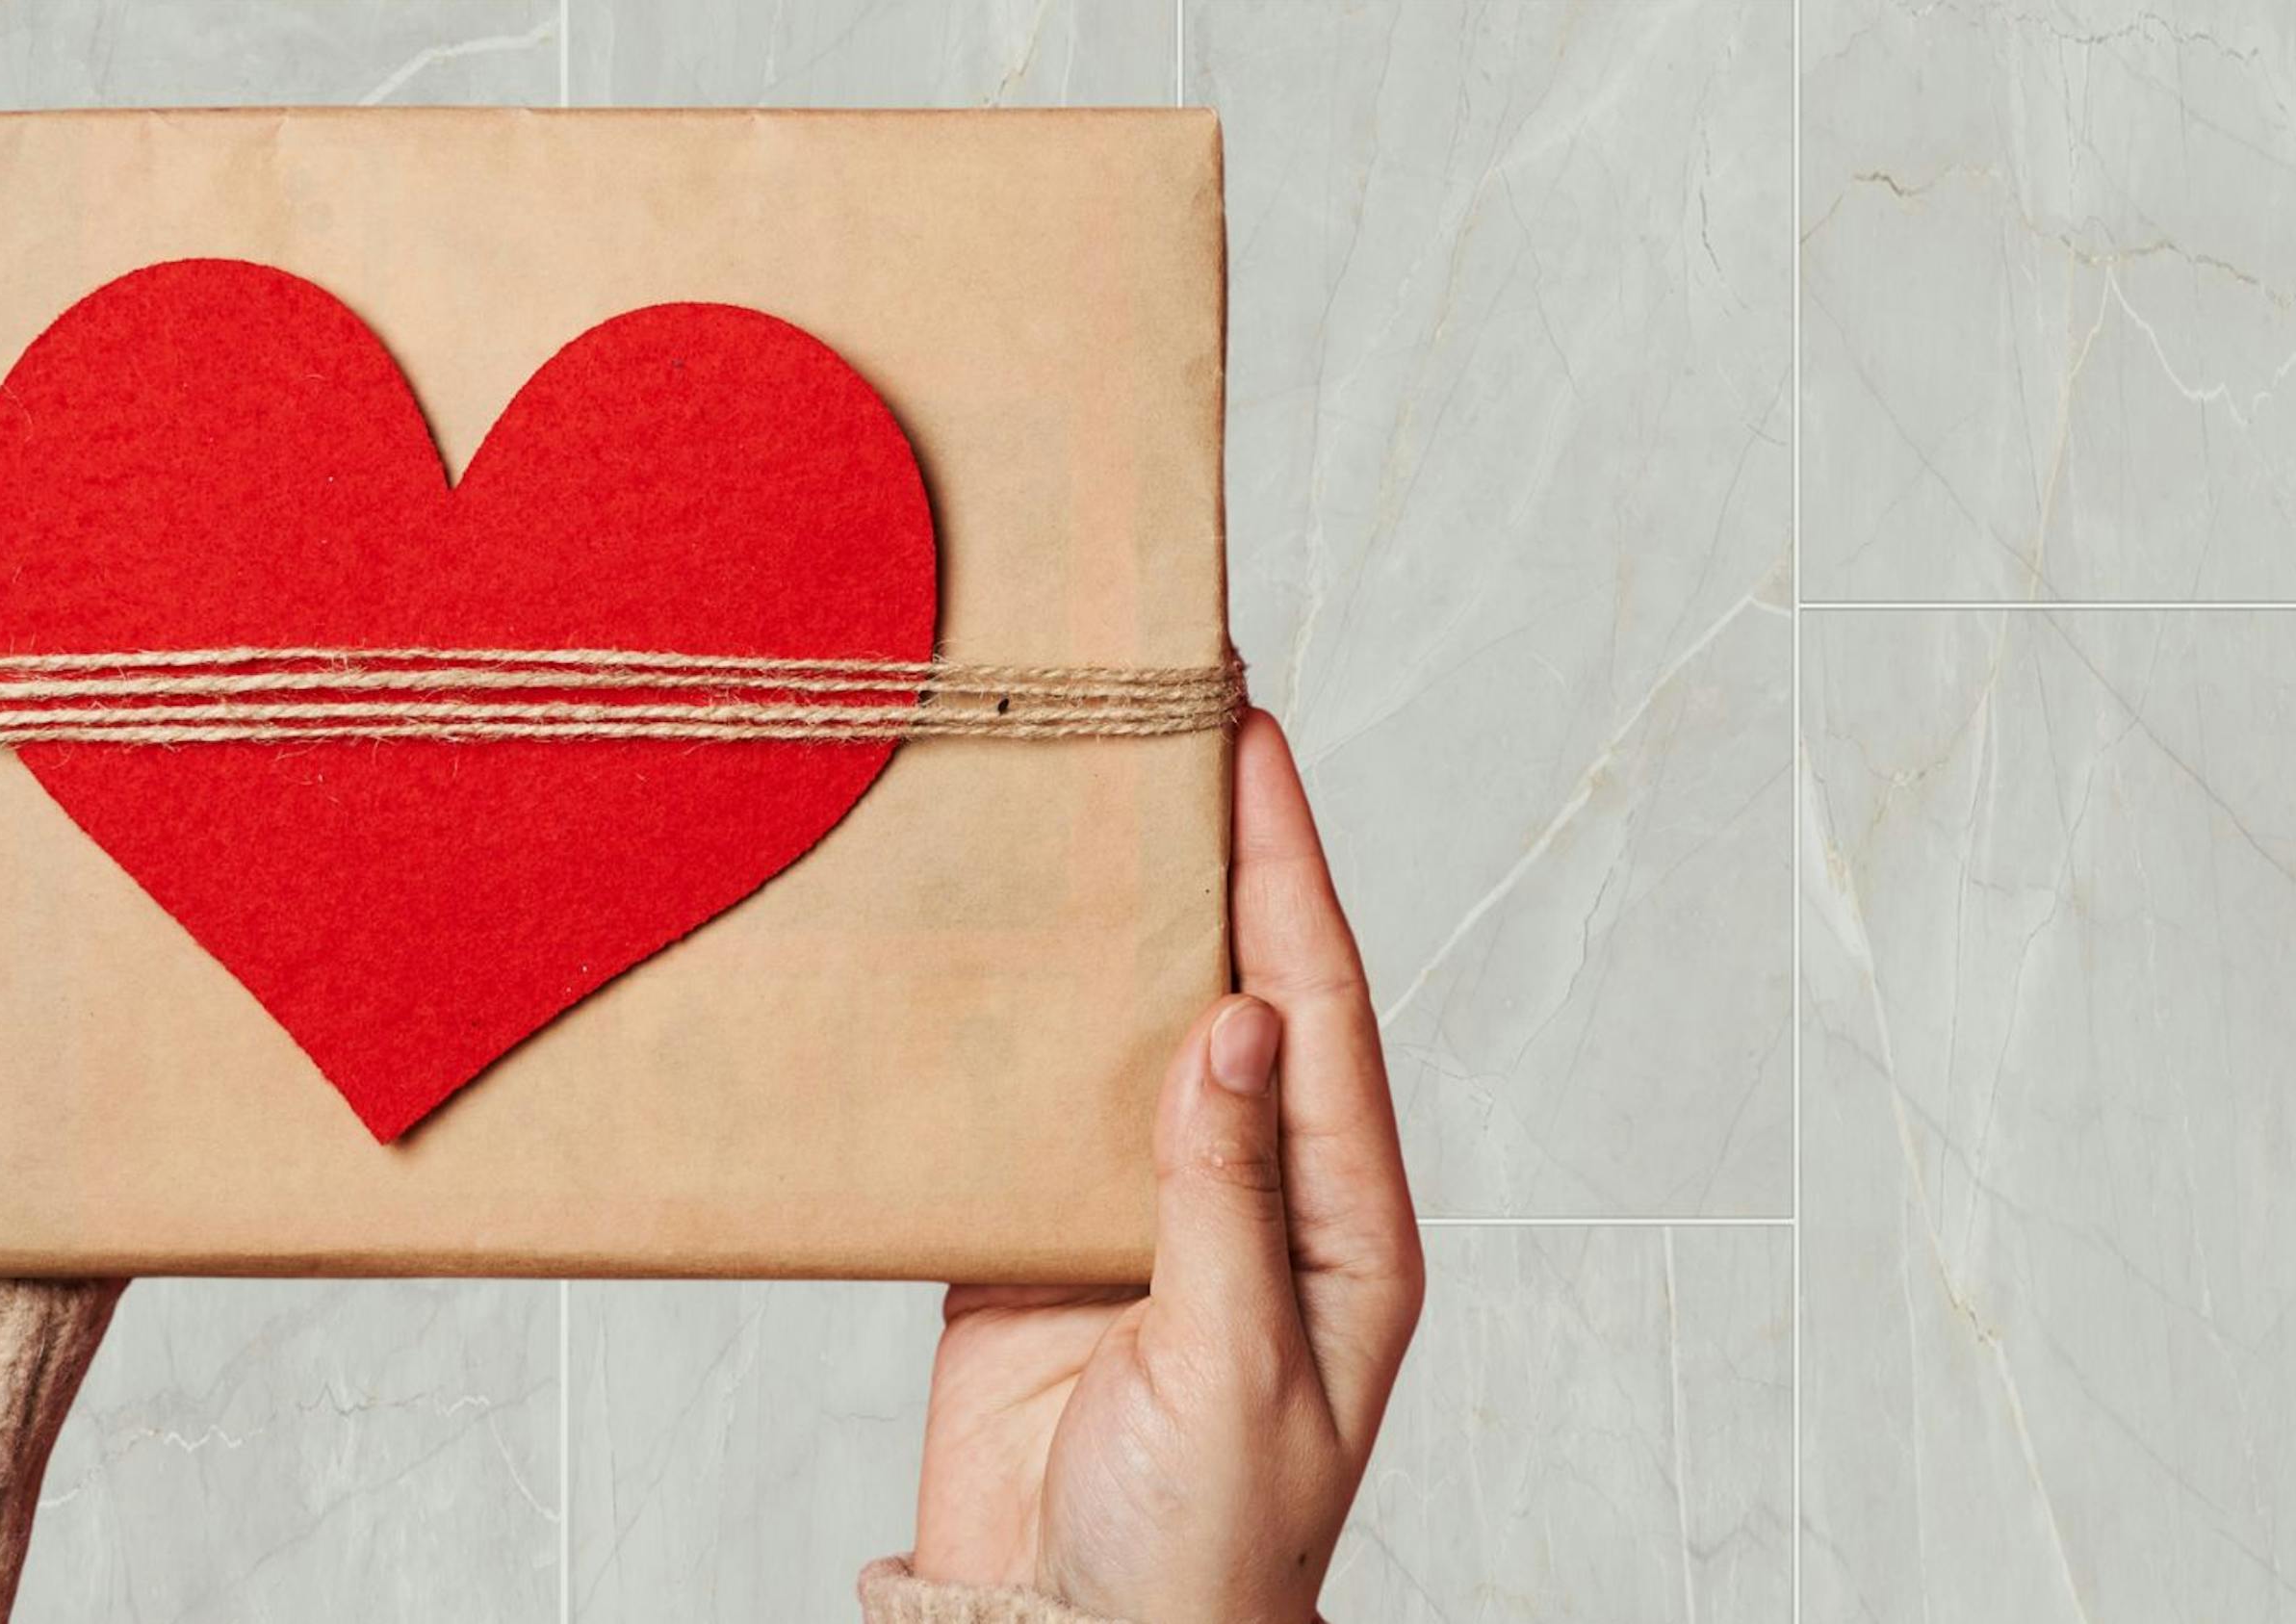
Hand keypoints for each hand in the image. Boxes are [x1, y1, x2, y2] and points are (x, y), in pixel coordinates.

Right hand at [912, 711, 1424, 1622]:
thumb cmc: (1203, 1558)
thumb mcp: (1233, 1379)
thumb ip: (1223, 1203)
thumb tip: (1229, 1024)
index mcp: (1338, 1225)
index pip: (1316, 1006)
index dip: (1284, 865)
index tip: (1250, 736)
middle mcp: (1243, 1195)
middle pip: (1224, 985)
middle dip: (1202, 854)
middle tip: (1162, 709)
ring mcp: (1132, 1216)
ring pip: (1114, 1031)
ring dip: (1090, 924)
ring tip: (1053, 794)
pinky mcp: (1024, 1250)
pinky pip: (1008, 1114)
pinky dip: (983, 1033)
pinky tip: (958, 948)